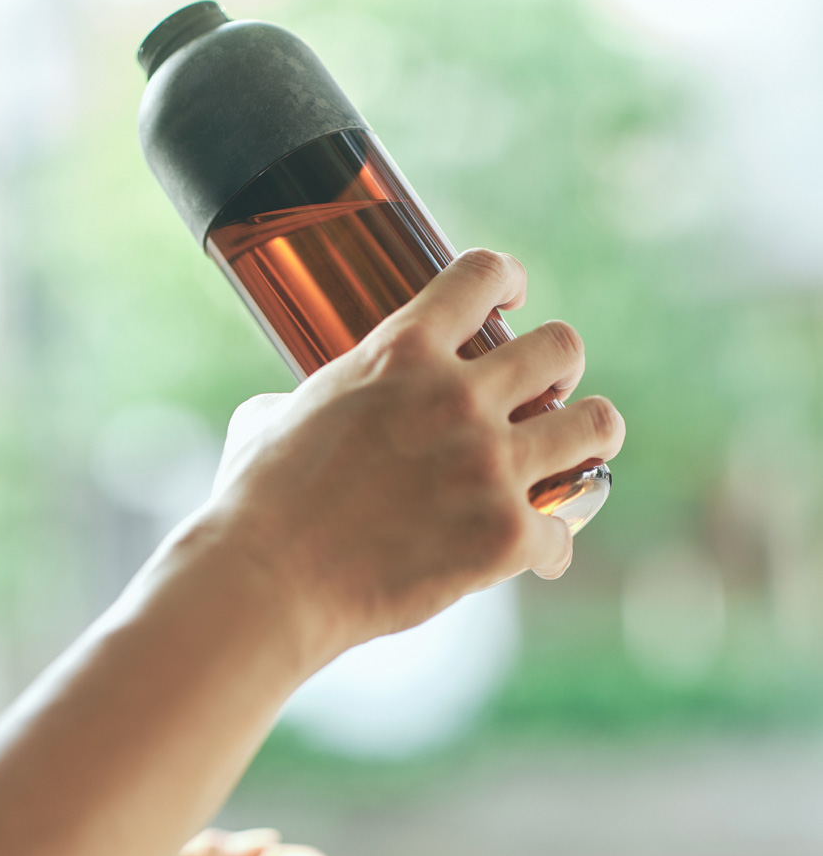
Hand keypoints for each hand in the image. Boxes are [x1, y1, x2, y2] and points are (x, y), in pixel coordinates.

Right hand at [207, 249, 625, 668]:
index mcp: (400, 352)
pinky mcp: (505, 536)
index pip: (481, 275)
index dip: (505, 280)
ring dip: (588, 440)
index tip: (512, 297)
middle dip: (559, 367)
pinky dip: (549, 545)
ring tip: (576, 455)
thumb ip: (318, 396)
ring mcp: (490, 466)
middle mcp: (458, 397)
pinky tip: (535, 553)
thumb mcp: (275, 415)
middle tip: (547, 392)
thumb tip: (307, 408)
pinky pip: (564, 530)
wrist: (267, 581)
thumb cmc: (257, 502)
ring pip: (597, 425)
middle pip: (563, 347)